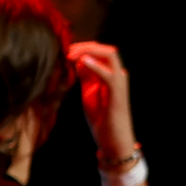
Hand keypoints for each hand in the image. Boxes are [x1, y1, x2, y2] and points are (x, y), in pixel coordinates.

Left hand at [66, 41, 138, 162]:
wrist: (112, 139)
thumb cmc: (101, 118)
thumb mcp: (89, 93)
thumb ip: (86, 77)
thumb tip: (77, 61)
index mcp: (110, 75)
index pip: (99, 53)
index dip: (83, 49)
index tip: (65, 51)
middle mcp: (117, 75)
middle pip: (105, 50)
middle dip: (86, 47)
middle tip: (67, 50)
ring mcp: (119, 82)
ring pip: (109, 56)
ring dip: (89, 51)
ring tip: (71, 54)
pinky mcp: (117, 93)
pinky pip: (108, 74)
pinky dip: (95, 66)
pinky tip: (81, 62)